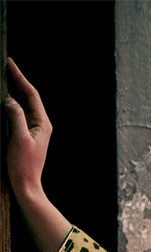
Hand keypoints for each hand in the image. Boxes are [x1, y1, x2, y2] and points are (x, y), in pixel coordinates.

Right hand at [3, 59, 69, 251]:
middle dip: (17, 80)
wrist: (26, 187)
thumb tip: (10, 100)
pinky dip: (11, 104)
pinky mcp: (26, 137)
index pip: (31, 94)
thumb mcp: (18, 138)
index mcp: (43, 123)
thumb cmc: (23, 165)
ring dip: (14, 90)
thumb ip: (15, 115)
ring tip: (4, 76)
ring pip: (24, 105)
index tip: (9, 62)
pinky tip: (3, 100)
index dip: (20, 77)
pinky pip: (19, 115)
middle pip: (29, 97)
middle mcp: (41, 125)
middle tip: (5, 64)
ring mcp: (34, 131)